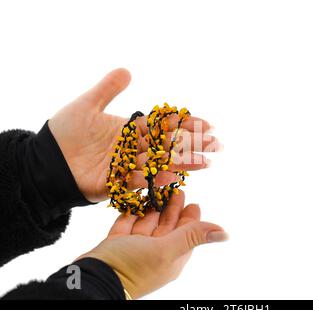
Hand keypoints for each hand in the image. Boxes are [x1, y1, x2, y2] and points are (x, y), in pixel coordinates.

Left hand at [48, 69, 220, 202]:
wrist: (44, 160)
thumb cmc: (64, 133)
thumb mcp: (87, 105)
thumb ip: (108, 89)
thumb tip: (127, 71)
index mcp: (130, 130)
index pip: (163, 126)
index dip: (185, 124)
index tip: (206, 124)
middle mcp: (133, 148)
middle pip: (167, 145)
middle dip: (192, 145)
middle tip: (216, 145)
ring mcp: (125, 166)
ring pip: (159, 163)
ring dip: (182, 163)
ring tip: (205, 163)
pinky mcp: (114, 183)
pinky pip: (137, 180)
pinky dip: (154, 178)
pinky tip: (172, 176)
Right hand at [77, 190, 227, 298]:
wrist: (92, 279)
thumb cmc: (132, 267)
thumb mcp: (167, 250)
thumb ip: (193, 236)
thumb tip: (226, 233)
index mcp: (171, 255)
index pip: (186, 233)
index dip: (190, 217)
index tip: (193, 200)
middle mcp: (155, 252)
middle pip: (167, 226)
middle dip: (172, 208)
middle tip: (177, 188)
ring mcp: (135, 248)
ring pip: (148, 223)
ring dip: (153, 207)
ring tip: (157, 189)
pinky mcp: (116, 243)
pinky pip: (128, 224)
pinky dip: (133, 212)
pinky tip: (136, 199)